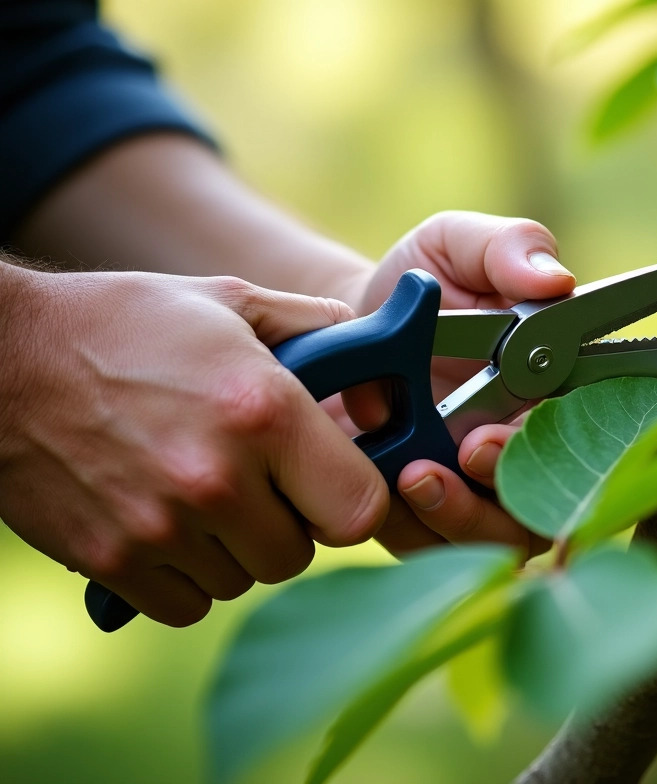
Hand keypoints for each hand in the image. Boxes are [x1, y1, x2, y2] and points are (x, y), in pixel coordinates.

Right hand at [0, 267, 388, 625]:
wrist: (1, 359)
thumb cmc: (122, 324)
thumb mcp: (227, 301)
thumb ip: (313, 324)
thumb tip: (371, 341)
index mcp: (264, 412)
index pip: (361, 510)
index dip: (353, 498)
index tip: (331, 480)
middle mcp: (218, 480)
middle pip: (299, 553)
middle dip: (288, 522)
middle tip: (257, 480)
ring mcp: (162, 529)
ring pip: (242, 579)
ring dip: (234, 548)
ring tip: (200, 491)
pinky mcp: (112, 563)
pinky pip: (186, 604)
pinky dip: (184, 577)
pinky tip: (166, 523)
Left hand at [340, 211, 575, 557]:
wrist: (345, 331)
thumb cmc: (418, 284)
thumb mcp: (457, 246)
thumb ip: (507, 248)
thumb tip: (557, 279)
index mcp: (559, 389)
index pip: (602, 428)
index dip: (585, 440)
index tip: (529, 421)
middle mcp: (532, 448)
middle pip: (554, 500)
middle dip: (513, 482)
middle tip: (470, 448)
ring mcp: (483, 493)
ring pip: (500, 537)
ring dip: (463, 515)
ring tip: (416, 473)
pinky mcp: (429, 524)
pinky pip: (435, 551)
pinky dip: (413, 526)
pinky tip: (385, 486)